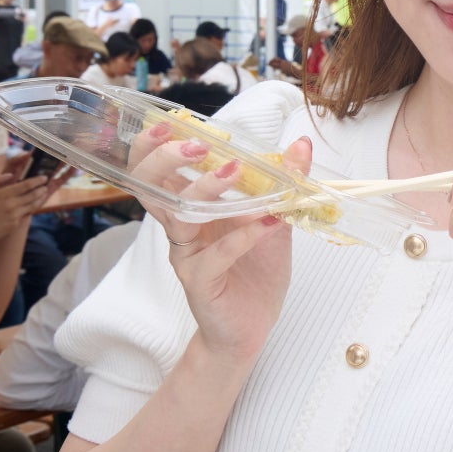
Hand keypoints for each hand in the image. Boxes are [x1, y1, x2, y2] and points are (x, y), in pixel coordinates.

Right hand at [0, 172, 52, 243]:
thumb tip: (10, 175)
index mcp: (4, 195)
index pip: (26, 186)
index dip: (37, 181)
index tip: (44, 178)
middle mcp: (12, 205)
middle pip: (32, 196)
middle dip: (41, 190)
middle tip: (46, 186)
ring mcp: (15, 217)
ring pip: (32, 206)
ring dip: (39, 200)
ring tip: (43, 195)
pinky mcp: (14, 226)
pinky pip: (24, 215)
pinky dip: (29, 209)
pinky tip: (31, 206)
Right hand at [128, 124, 308, 362]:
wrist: (250, 329)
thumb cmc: (255, 273)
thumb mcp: (274, 221)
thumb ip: (283, 185)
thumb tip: (300, 144)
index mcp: (190, 209)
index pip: (156, 171)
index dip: (153, 145)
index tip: (172, 122)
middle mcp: (181, 229)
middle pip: (151, 188)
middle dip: (165, 160)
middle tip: (195, 145)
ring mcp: (187, 256)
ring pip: (178, 218)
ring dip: (202, 191)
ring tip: (232, 172)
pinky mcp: (201, 283)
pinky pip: (216, 256)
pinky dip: (243, 236)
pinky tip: (269, 223)